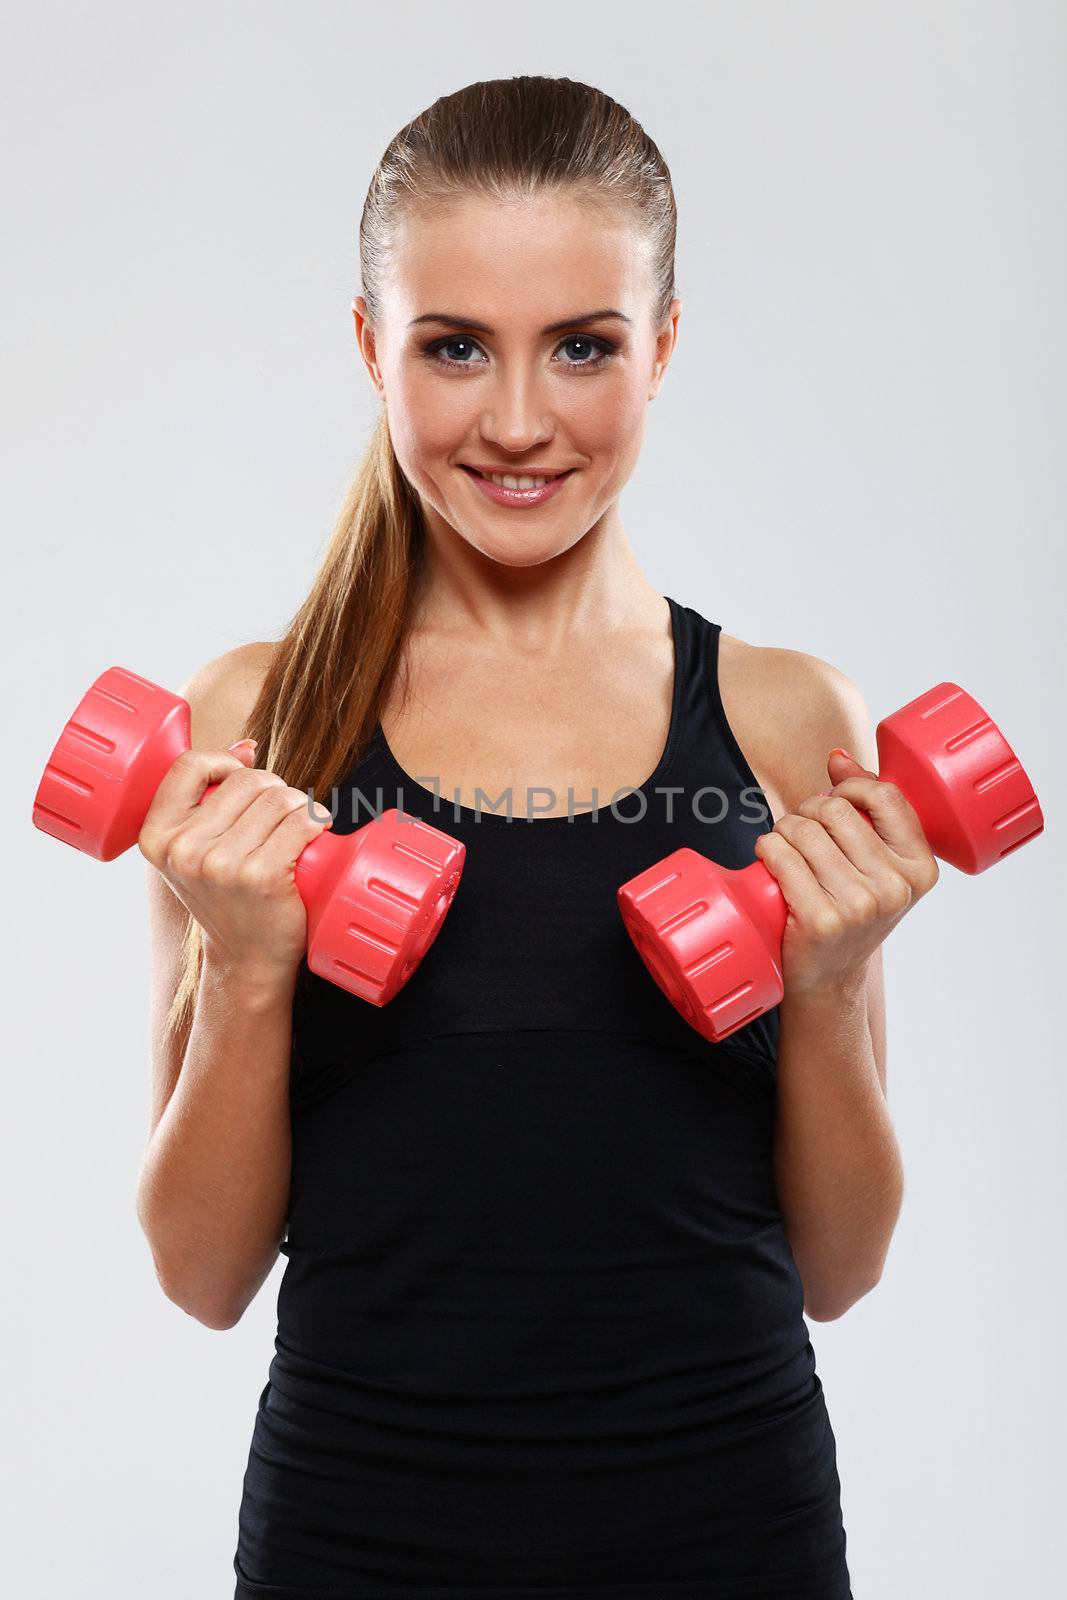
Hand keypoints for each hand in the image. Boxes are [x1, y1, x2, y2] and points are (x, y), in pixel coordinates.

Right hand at [138, 738, 333, 982]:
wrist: (247, 958)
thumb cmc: (228, 897)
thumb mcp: (198, 849)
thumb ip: (210, 797)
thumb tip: (247, 747)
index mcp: (155, 836)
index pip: (189, 765)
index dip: (224, 763)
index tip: (242, 779)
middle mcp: (182, 850)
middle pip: (246, 779)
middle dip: (272, 790)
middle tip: (278, 820)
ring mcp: (220, 864)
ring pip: (278, 797)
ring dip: (299, 806)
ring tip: (297, 830)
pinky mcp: (260, 876)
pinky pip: (301, 821)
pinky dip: (316, 822)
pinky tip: (314, 838)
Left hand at [752, 747, 939, 997]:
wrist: (828, 978)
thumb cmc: (849, 911)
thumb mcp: (875, 864)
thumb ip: (866, 808)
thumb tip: (839, 758)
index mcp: (920, 867)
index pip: (885, 796)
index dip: (849, 788)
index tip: (833, 801)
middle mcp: (896, 887)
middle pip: (834, 810)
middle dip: (806, 813)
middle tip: (801, 836)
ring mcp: (860, 906)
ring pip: (803, 829)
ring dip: (783, 832)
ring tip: (785, 852)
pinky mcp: (822, 920)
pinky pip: (780, 856)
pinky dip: (766, 850)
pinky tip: (769, 863)